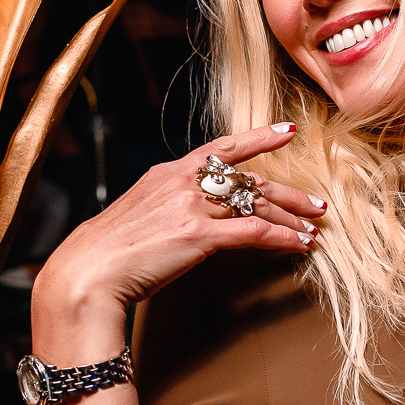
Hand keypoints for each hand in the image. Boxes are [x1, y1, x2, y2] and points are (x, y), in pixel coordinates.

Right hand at [33, 122, 326, 358]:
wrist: (87, 272)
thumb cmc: (107, 255)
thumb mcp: (138, 217)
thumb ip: (167, 211)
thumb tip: (186, 221)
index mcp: (167, 174)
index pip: (221, 148)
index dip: (258, 138)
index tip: (286, 131)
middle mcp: (183, 183)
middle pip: (248, 180)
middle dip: (287, 192)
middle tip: (317, 202)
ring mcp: (191, 207)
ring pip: (255, 206)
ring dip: (290, 218)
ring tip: (314, 228)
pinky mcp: (199, 235)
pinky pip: (254, 233)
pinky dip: (283, 238)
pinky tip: (301, 245)